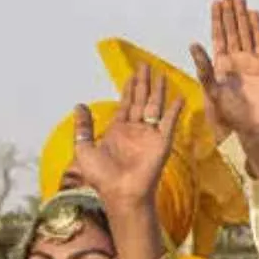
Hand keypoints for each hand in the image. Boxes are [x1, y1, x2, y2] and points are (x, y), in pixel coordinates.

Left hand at [67, 65, 183, 208]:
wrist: (121, 193)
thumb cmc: (102, 178)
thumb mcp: (84, 149)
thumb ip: (83, 127)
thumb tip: (79, 105)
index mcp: (118, 131)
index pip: (126, 104)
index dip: (128, 88)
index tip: (132, 74)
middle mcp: (135, 130)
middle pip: (140, 100)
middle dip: (143, 82)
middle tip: (145, 65)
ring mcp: (149, 136)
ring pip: (154, 106)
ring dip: (158, 90)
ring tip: (160, 73)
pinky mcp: (162, 142)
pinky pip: (170, 122)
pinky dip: (175, 109)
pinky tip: (179, 97)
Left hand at [190, 0, 258, 175]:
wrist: (254, 128)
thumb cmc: (231, 116)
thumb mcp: (212, 91)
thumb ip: (204, 68)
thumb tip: (193, 44)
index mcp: (221, 66)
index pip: (218, 36)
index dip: (217, 19)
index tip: (216, 2)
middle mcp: (236, 61)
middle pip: (232, 30)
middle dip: (230, 12)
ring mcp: (251, 63)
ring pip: (246, 33)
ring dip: (243, 16)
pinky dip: (258, 29)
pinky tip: (255, 15)